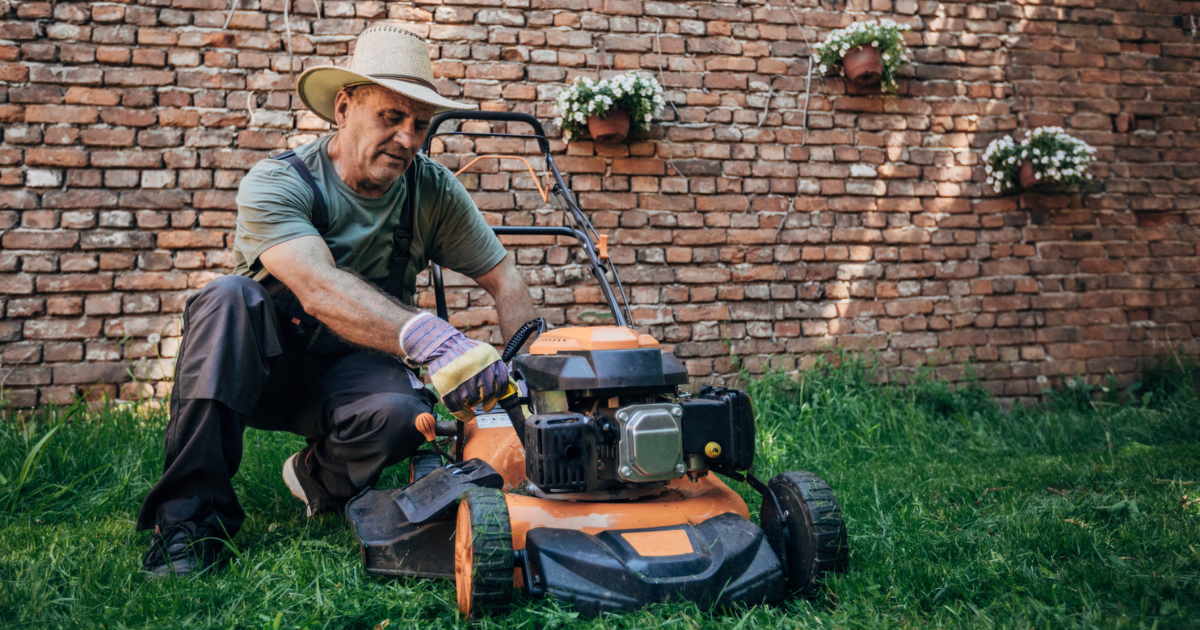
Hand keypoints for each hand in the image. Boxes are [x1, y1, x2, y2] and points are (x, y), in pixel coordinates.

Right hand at [400, 313, 515, 421]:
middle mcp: (478, 368)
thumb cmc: (464, 352)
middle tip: (476, 397)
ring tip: (464, 392)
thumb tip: (513, 388)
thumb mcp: (486, 355)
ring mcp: (462, 379)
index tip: (491, 402)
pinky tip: (464, 413)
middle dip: (482, 399)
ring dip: (470, 402)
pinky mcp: (448, 388)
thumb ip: (499, 371)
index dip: (497, 395)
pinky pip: (459, 409)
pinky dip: (463, 414)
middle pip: (487, 394)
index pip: (501, 383)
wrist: (441, 346)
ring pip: (473, 401)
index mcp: (490, 358)